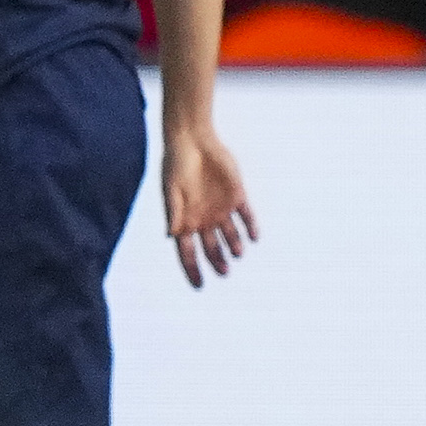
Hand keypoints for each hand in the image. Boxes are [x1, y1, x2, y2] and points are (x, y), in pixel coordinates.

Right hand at [162, 115, 258, 284]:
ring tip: (237, 252)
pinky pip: (247, 215)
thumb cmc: (176, 165)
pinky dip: (251, 226)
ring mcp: (221, 208)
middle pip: (212, 248)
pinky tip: (254, 237)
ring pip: (231, 235)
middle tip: (224, 272)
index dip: (193, 270)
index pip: (187, 253)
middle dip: (218, 261)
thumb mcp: (171, 190)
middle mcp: (204, 219)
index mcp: (185, 221)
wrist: (193, 140)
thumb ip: (173, 213)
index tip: (199, 285)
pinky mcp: (237, 195)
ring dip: (235, 245)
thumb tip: (171, 236)